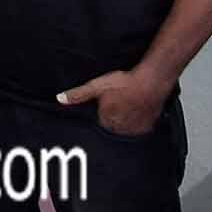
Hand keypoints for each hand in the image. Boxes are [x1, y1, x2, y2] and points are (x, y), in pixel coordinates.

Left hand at [57, 67, 171, 136]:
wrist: (151, 82)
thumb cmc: (125, 83)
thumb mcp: (97, 86)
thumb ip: (78, 94)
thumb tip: (60, 98)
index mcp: (106, 121)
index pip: (99, 121)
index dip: (103, 110)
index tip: (108, 101)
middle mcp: (119, 129)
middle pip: (112, 126)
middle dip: (113, 115)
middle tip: (120, 101)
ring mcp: (134, 130)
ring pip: (125, 128)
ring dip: (125, 119)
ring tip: (129, 104)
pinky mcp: (146, 128)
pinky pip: (138, 128)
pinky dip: (137, 121)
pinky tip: (137, 109)